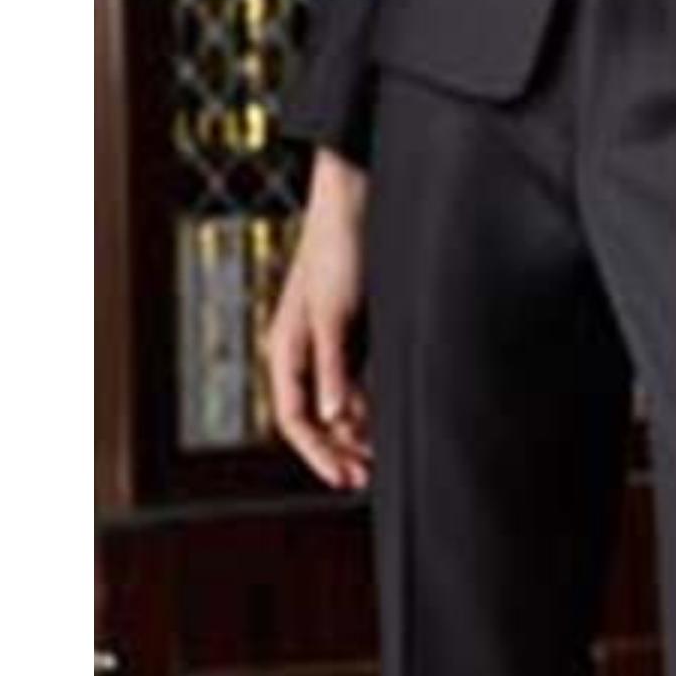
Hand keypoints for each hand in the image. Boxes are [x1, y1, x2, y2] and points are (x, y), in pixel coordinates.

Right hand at [263, 146, 373, 489]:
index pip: (295, 418)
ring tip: (382, 453)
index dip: (320, 453)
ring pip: (336, 397)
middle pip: (315, 415)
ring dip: (356, 427)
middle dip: (339, 448)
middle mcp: (303, 347)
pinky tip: (389, 411)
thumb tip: (331, 418)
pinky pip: (355, 375)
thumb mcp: (334, 313)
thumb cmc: (339, 249)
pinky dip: (368, 398)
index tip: (348, 478)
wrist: (356, 197)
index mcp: (286, 348)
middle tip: (368, 476)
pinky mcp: (353, 323)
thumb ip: (332, 366)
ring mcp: (328, 336)